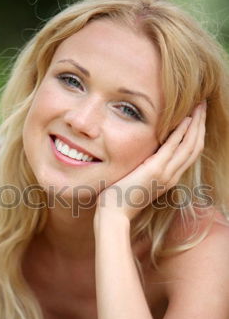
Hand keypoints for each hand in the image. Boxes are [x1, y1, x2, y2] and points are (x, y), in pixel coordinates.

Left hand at [96, 102, 205, 220]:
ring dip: (196, 124)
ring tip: (200, 106)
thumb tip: (143, 155)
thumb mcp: (137, 180)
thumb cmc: (120, 198)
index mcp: (169, 178)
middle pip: (195, 147)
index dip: (196, 134)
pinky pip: (173, 147)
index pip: (190, 153)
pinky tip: (186, 119)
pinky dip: (182, 132)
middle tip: (203, 105)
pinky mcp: (155, 170)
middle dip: (201, 125)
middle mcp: (172, 176)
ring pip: (190, 146)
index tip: (198, 117)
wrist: (114, 213)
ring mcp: (166, 174)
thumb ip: (145, 168)